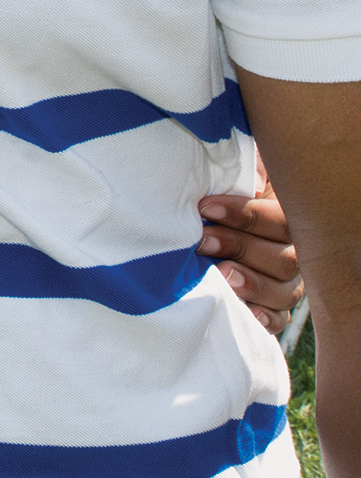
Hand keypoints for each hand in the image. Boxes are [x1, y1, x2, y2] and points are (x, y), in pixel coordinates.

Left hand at [197, 176, 303, 334]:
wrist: (203, 223)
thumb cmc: (216, 195)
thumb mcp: (231, 178)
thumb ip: (244, 174)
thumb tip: (253, 179)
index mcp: (283, 217)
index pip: (280, 220)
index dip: (246, 215)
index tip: (206, 207)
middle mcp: (291, 252)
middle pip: (283, 259)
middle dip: (240, 247)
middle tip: (202, 241)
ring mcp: (285, 283)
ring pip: (284, 291)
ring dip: (252, 284)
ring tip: (221, 275)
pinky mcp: (271, 308)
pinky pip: (278, 320)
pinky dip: (265, 318)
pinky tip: (248, 313)